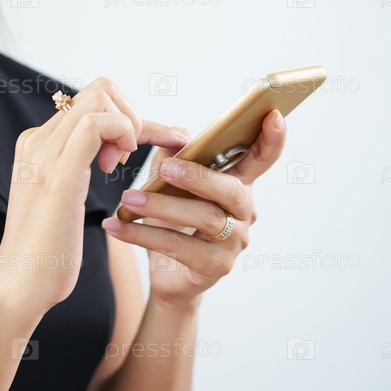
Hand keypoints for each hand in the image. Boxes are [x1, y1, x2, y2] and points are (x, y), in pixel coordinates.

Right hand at [0, 78, 188, 313]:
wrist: (19, 285)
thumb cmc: (46, 251)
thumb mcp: (60, 198)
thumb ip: (73, 168)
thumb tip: (105, 153)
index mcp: (37, 144)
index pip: (89, 103)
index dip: (122, 118)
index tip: (135, 150)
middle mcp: (38, 140)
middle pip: (98, 90)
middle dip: (131, 115)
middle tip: (129, 158)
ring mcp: (45, 153)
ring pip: (100, 99)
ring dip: (130, 125)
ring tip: (123, 165)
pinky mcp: (60, 173)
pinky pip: (99, 124)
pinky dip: (125, 133)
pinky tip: (122, 165)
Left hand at [101, 109, 286, 309]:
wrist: (167, 276)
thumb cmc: (174, 223)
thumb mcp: (170, 187)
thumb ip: (173, 159)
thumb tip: (175, 138)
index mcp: (237, 185)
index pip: (262, 159)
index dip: (271, 139)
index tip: (273, 115)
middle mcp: (244, 213)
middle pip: (231, 190)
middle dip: (198, 176)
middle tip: (165, 168)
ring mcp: (234, 242)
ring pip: (204, 218)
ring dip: (162, 206)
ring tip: (128, 199)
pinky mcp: (216, 267)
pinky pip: (179, 246)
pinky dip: (144, 234)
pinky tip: (117, 227)